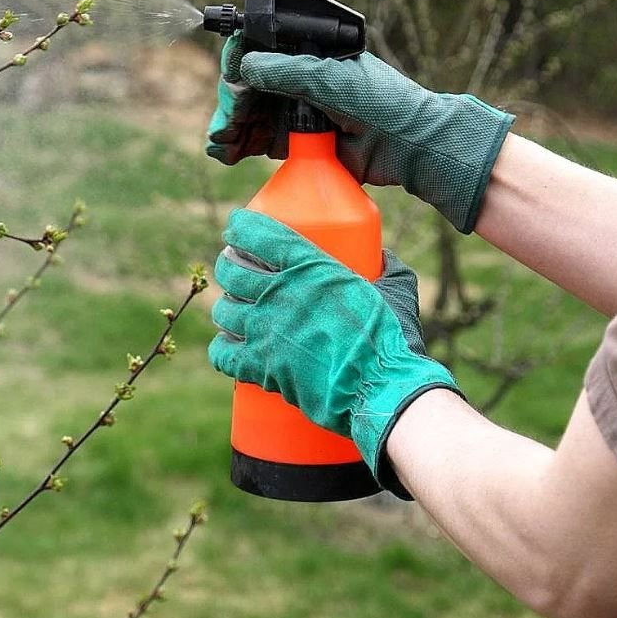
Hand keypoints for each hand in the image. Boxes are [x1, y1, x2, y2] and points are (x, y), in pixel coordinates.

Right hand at [205, 34, 514, 233]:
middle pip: (246, 85)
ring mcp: (293, 112)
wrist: (409, 147)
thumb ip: (289, 71)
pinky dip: (235, 146)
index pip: (260, 48)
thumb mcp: (333, 79)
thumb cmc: (382, 101)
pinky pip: (254, 141)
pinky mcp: (293, 143)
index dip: (239, 59)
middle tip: (228, 119)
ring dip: (227, 126)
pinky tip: (224, 151)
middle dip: (230, 100)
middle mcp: (296, 80)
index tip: (231, 74)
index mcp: (308, 54)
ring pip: (246, 115)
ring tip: (220, 142)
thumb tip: (246, 66)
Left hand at [208, 208, 460, 497]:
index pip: (258, 235)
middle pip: (232, 271)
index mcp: (309, 268)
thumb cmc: (390, 340)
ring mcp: (266, 331)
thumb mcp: (394, 291)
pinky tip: (228, 346)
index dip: (240, 228)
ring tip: (234, 309)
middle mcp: (279, 294)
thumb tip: (383, 259)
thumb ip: (387, 269)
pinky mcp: (261, 367)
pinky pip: (222, 353)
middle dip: (228, 267)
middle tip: (234, 270)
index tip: (235, 228)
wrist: (381, 390)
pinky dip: (222, 348)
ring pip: (223, 310)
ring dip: (226, 308)